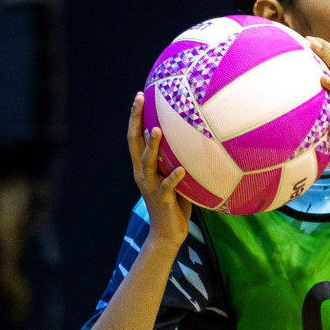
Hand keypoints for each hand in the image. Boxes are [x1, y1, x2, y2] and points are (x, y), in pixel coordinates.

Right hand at [127, 91, 191, 247]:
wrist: (167, 233)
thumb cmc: (174, 203)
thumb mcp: (172, 177)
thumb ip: (175, 160)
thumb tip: (194, 139)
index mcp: (144, 167)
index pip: (136, 137)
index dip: (135, 117)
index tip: (139, 96)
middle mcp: (142, 173)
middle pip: (135, 142)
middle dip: (136, 120)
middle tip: (140, 100)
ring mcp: (150, 186)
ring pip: (148, 162)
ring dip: (153, 146)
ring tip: (158, 130)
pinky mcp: (162, 199)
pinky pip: (167, 186)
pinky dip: (174, 177)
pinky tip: (182, 169)